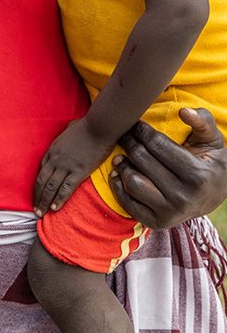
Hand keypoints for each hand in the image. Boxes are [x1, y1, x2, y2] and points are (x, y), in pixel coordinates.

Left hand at [33, 118, 111, 215]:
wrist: (98, 127)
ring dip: (44, 201)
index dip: (37, 184)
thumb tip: (69, 130)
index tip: (36, 194)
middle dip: (37, 197)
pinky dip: (59, 199)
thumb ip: (65, 134)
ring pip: (51, 187)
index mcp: (52, 151)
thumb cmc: (86, 126)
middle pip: (42, 181)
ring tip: (40, 213)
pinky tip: (54, 208)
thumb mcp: (69, 129)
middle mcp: (55, 160)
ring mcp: (66, 166)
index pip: (40, 171)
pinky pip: (66, 188)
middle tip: (34, 210)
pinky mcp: (79, 171)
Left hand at [110, 107, 226, 228]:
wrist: (213, 196)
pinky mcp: (157, 222)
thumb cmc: (210, 162)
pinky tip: (119, 174)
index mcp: (198, 175)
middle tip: (124, 136)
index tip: (135, 124)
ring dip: (123, 166)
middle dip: (130, 143)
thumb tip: (184, 110)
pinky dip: (118, 186)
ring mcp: (170, 213)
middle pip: (142, 161)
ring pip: (132, 182)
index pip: (157, 145)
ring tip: (121, 156)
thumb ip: (202, 122)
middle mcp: (184, 197)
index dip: (142, 131)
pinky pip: (127, 202)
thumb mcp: (213, 141)